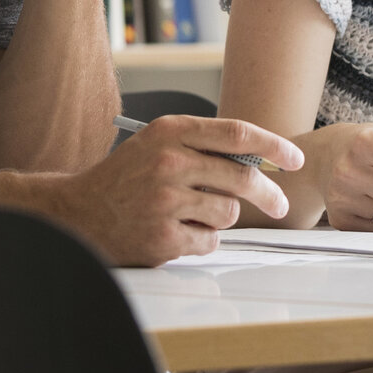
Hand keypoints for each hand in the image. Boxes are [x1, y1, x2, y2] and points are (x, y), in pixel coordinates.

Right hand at [72, 115, 300, 265]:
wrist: (77, 212)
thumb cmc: (125, 177)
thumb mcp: (158, 144)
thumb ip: (203, 146)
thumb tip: (261, 160)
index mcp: (170, 132)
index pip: (237, 133)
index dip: (274, 146)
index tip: (295, 159)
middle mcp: (168, 162)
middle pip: (242, 177)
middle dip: (268, 193)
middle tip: (279, 205)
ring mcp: (165, 201)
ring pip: (229, 212)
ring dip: (223, 217)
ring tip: (194, 214)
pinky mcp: (163, 237)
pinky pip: (209, 240)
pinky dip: (203, 238)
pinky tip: (177, 231)